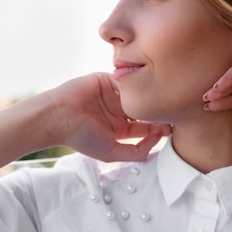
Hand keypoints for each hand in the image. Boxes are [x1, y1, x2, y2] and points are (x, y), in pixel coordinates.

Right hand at [48, 72, 171, 161]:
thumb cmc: (82, 137)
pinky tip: (148, 83)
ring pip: (138, 93)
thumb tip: (157, 144)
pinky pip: (125, 78)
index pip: (146, 127)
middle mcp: (118, 111)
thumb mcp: (112, 153)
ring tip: (165, 95)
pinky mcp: (107, 80)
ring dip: (149, 94)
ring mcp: (114, 95)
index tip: (173, 126)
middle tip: (173, 109)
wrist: (58, 117)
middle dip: (158, 110)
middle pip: (145, 109)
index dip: (160, 127)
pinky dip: (136, 80)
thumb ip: (135, 153)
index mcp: (120, 129)